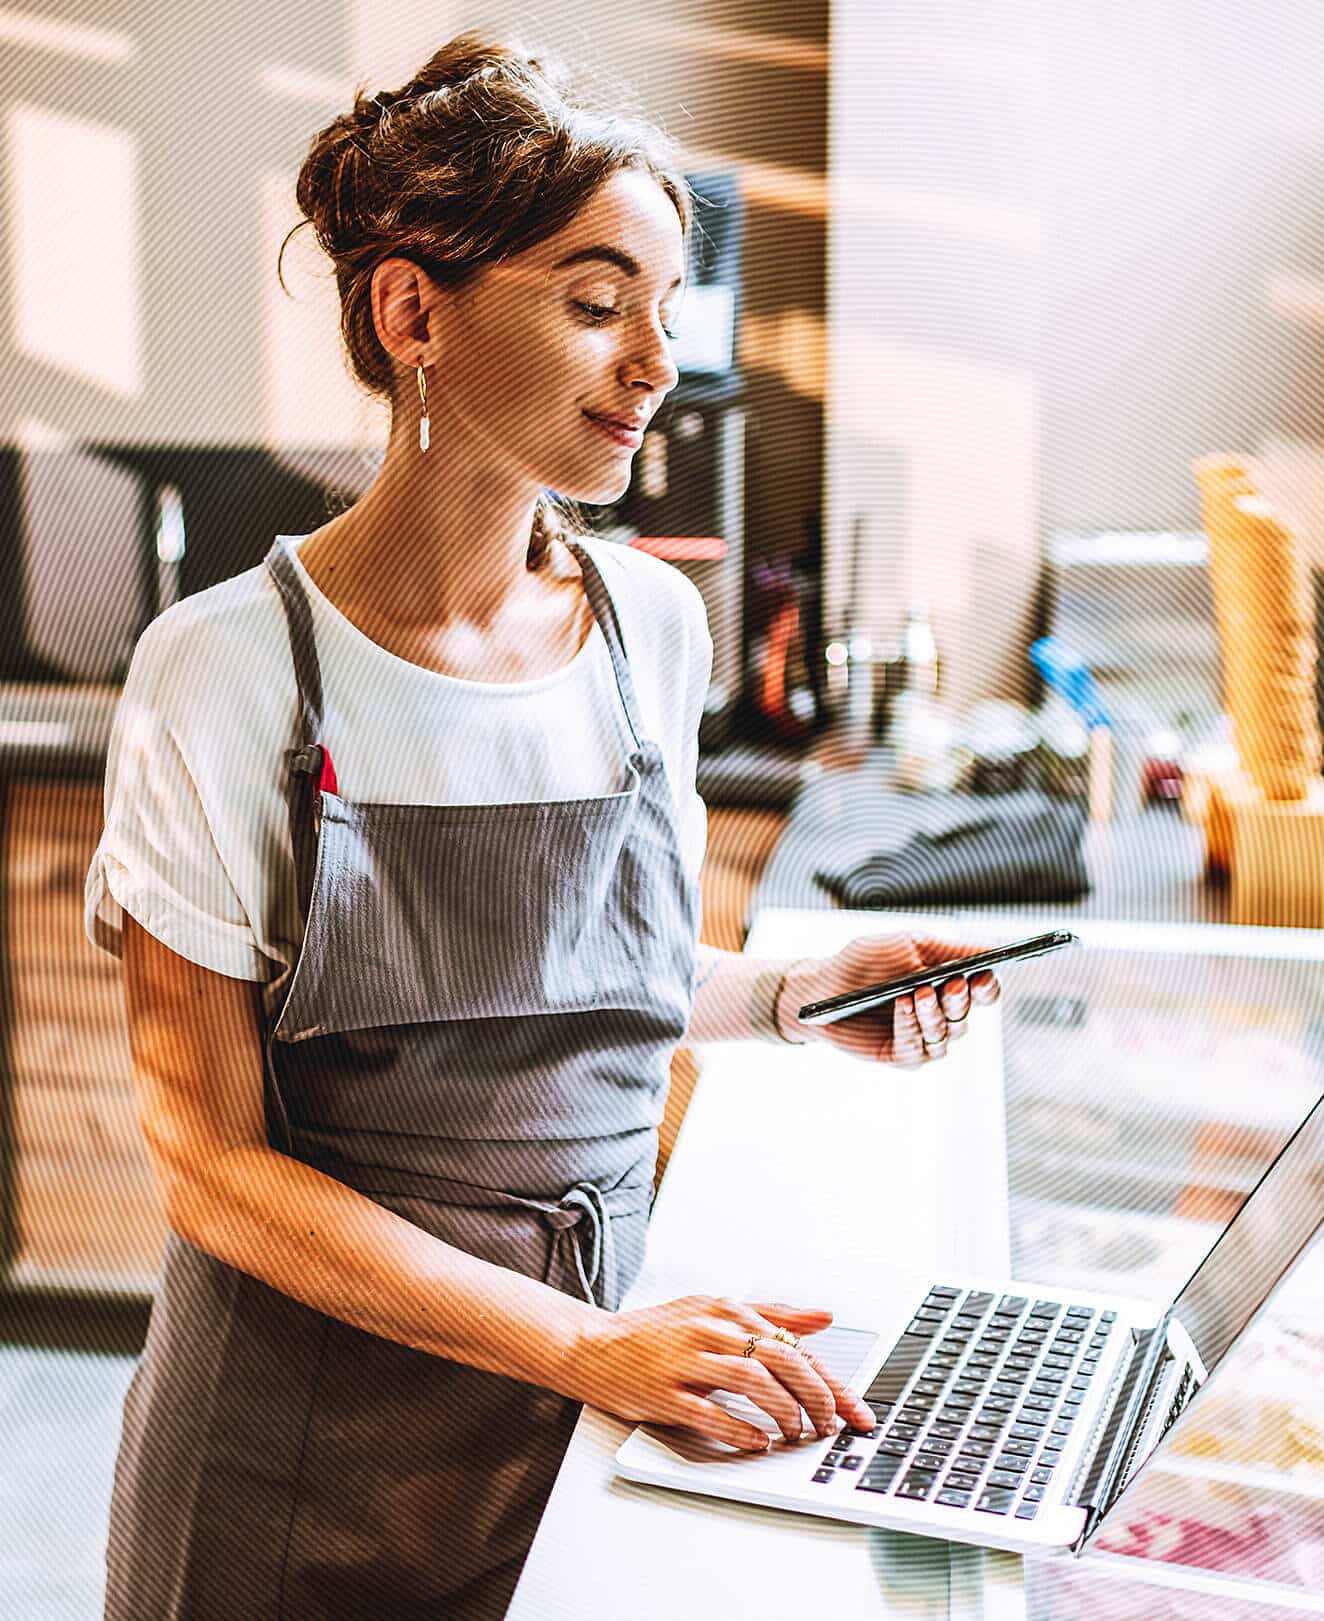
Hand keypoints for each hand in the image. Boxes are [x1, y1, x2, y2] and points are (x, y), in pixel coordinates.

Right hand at [566, 1295, 876, 1451]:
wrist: (593, 1346)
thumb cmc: (658, 1333)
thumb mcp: (715, 1311)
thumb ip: (771, 1315)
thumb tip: (823, 1317)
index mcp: (726, 1310)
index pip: (794, 1345)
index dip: (830, 1381)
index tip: (855, 1409)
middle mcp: (709, 1329)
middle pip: (781, 1359)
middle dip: (817, 1398)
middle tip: (831, 1426)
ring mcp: (686, 1360)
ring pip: (752, 1381)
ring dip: (783, 1412)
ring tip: (796, 1433)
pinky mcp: (664, 1391)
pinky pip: (710, 1413)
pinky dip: (741, 1430)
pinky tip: (758, 1442)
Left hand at [776, 933, 1000, 1065]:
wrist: (822, 984)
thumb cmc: (866, 961)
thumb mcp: (908, 944)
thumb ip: (950, 950)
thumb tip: (994, 949)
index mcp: (949, 986)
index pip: (982, 992)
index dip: (986, 986)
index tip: (983, 975)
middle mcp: (941, 1016)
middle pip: (965, 1015)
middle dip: (960, 999)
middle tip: (954, 984)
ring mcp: (922, 1039)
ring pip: (945, 1035)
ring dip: (934, 1014)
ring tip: (921, 993)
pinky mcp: (901, 1056)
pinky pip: (916, 1049)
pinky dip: (910, 1026)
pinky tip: (903, 1006)